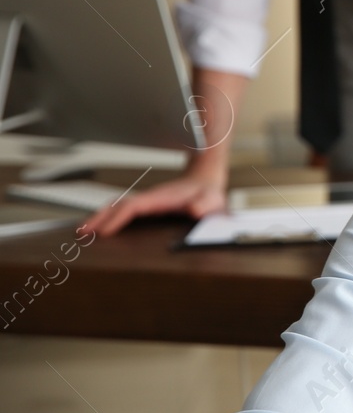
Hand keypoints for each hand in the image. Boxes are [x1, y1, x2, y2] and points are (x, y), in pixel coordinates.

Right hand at [79, 159, 226, 235]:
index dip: (117, 218)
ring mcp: (146, 201)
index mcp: (160, 198)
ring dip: (99, 217)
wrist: (206, 180)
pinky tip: (100, 226)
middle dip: (99, 218)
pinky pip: (123, 210)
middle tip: (80, 232)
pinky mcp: (146, 205)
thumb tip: (196, 210)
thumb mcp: (211, 200)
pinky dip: (108, 216)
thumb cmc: (208, 194)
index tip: (103, 231)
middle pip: (118, 206)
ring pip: (117, 207)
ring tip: (82, 231)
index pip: (133, 207)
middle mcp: (149, 198)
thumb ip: (204, 205)